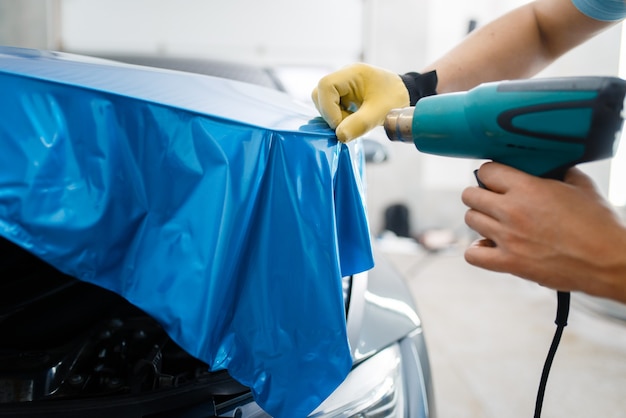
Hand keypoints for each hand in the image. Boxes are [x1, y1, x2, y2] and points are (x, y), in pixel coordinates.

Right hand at [311, 63, 408, 142]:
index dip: (328, 107)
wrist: (404, 95)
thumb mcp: (380, 113)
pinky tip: (353, 119)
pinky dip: (338, 117)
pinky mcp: (341, 95)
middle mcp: (343, 76)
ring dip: (334, 116)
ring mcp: (341, 85)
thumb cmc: (394, 99)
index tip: (340, 123)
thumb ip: (360, 124)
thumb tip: (339, 136)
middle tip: (348, 123)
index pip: (325, 86)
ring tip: (354, 120)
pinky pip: (329, 107)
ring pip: (322, 102)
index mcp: (352, 73)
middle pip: (320, 94)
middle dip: (330, 113)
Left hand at [462, 162, 625, 302]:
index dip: (491, 173)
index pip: (486, 171)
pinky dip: (477, 250)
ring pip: (470, 220)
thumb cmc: (599, 226)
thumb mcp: (581, 186)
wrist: (608, 261)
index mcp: (528, 188)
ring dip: (481, 219)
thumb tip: (548, 167)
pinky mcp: (509, 263)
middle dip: (480, 194)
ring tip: (496, 222)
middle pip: (470, 195)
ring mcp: (507, 238)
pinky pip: (473, 254)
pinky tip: (490, 246)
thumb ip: (558, 172)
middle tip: (493, 199)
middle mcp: (512, 211)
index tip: (496, 179)